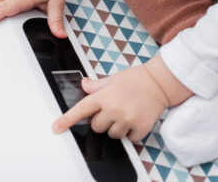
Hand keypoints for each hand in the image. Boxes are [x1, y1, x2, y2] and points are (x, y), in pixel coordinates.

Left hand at [51, 64, 168, 141]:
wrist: (161, 82)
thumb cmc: (137, 78)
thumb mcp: (114, 78)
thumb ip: (97, 85)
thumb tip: (84, 84)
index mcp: (105, 95)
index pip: (81, 109)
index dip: (67, 120)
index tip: (56, 128)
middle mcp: (115, 108)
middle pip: (97, 127)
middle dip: (103, 120)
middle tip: (116, 108)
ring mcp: (127, 119)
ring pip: (112, 134)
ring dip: (118, 127)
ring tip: (128, 112)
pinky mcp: (140, 127)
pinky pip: (129, 138)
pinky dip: (132, 132)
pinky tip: (137, 118)